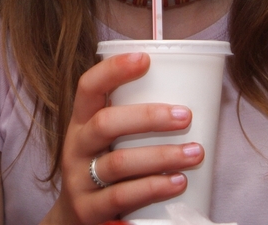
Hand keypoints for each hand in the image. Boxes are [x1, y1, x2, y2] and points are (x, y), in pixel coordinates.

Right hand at [43, 52, 204, 224]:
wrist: (73, 219)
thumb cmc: (102, 169)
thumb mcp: (106, 141)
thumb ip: (131, 122)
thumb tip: (189, 97)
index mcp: (80, 122)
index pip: (88, 87)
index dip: (113, 70)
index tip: (145, 59)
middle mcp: (75, 147)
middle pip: (106, 124)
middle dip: (148, 117)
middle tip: (186, 116)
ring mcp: (79, 180)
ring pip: (119, 162)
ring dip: (161, 156)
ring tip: (194, 152)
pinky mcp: (88, 210)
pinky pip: (122, 196)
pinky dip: (153, 188)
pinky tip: (177, 182)